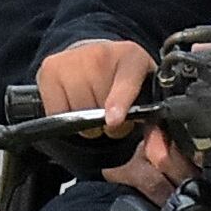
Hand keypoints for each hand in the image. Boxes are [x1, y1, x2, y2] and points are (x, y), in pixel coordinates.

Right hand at [37, 39, 192, 185]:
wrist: (95, 56)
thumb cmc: (123, 81)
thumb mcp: (146, 97)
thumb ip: (155, 128)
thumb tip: (160, 157)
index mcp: (132, 57)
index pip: (126, 82)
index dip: (119, 102)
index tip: (114, 121)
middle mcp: (101, 53)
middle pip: (98, 106)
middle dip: (106, 122)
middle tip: (111, 115)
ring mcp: (73, 59)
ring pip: (77, 112)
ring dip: (86, 122)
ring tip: (94, 108)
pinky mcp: (50, 68)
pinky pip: (57, 111)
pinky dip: (66, 116)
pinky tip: (75, 104)